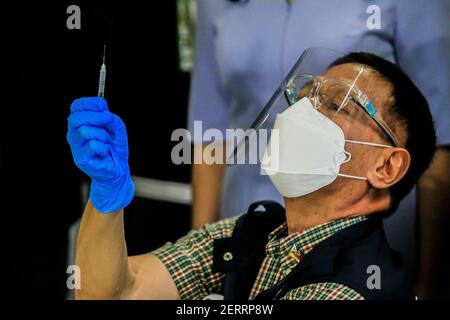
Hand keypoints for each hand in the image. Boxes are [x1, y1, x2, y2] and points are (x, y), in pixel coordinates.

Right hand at [67, 97, 133, 212]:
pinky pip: (93, 145)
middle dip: (96, 117)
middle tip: (109, 121)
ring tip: (107, 143)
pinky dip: (103, 147)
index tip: (102, 104)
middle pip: (75, 118)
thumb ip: (109, 117)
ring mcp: (75, 147)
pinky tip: (104, 153)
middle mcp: (73, 134)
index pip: (76, 107)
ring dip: (103, 135)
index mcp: (80, 124)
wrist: (118, 169)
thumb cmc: (114, 146)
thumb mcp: (116, 128)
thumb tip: (103, 110)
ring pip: (85, 131)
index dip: (88, 102)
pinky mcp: (80, 159)